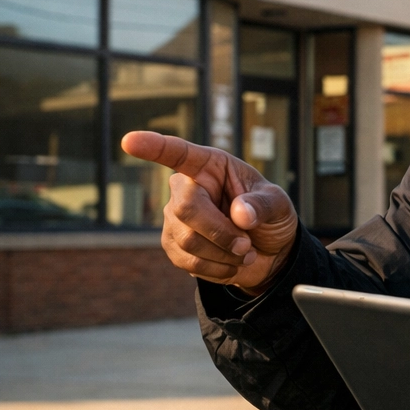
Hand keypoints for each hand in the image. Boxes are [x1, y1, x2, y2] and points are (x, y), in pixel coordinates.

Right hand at [120, 131, 298, 293]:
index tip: (130, 141)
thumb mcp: (279, 204)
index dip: (154, 147)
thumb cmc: (271, 216)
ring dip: (224, 254)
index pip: (178, 153)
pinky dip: (218, 268)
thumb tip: (240, 214)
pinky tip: (231, 263)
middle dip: (221, 232)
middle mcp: (186, 189)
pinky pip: (188, 262)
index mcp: (210, 166)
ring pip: (188, 240)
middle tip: (246, 244)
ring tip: (245, 252)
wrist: (270, 252)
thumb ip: (263, 204)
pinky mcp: (173, 246)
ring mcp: (175, 219)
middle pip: (186, 208)